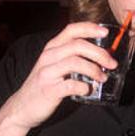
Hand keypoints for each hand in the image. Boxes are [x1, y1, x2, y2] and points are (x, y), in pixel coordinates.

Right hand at [0, 22, 117, 135]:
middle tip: (112, 63)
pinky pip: (70, 85)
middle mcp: (48, 57)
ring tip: (103, 78)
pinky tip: (88, 90)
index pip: (71, 30)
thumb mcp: (54, 65)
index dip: (90, 28)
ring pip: (75, 62)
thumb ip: (72, 58)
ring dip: (94, 70)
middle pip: (77, 45)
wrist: (22, 107)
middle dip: (99, 53)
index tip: (106, 32)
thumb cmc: (44, 85)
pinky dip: (84, 87)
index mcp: (52, 48)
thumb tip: (101, 57)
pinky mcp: (49, 90)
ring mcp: (47, 73)